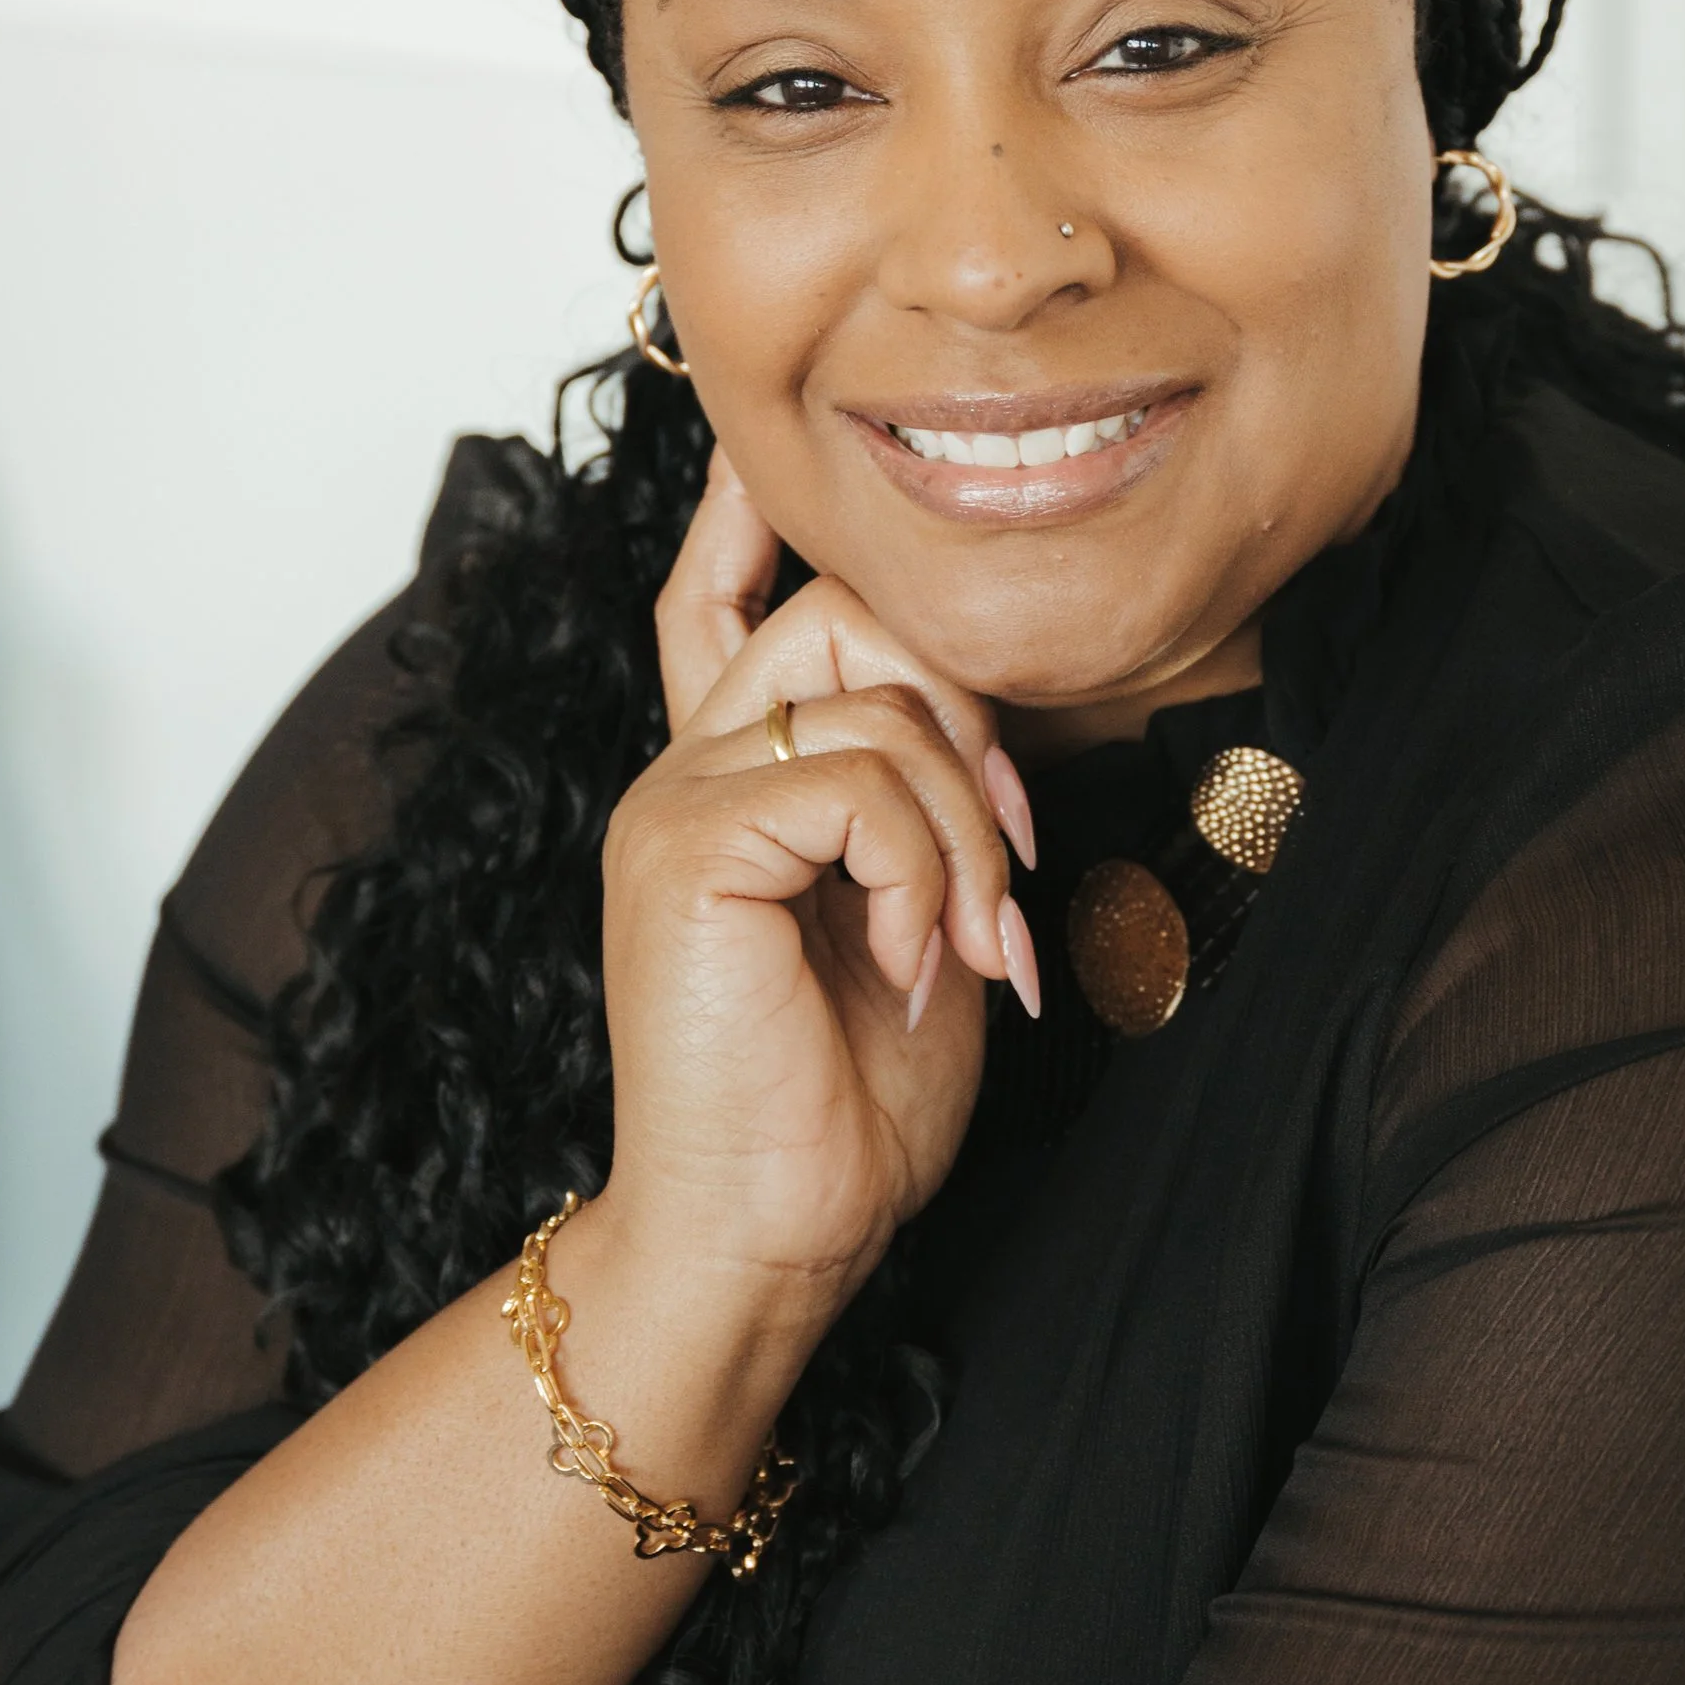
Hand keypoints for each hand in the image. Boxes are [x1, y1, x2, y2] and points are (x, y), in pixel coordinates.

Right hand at [597, 452, 1039, 1304]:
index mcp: (728, 790)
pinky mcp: (685, 846)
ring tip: (970, 944)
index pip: (716, 605)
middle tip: (1011, 853)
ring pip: (871, 697)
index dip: (743, 516)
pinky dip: (927, 869)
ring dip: (971, 823)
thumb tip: (983, 724)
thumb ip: (920, 812)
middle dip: (963, 708)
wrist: (771, 1237)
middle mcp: (684, 773)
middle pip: (833, 613)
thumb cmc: (844, 1106)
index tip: (761, 447)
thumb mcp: (916, 925)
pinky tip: (914, 963)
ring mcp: (674, 804)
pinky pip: (858, 778)